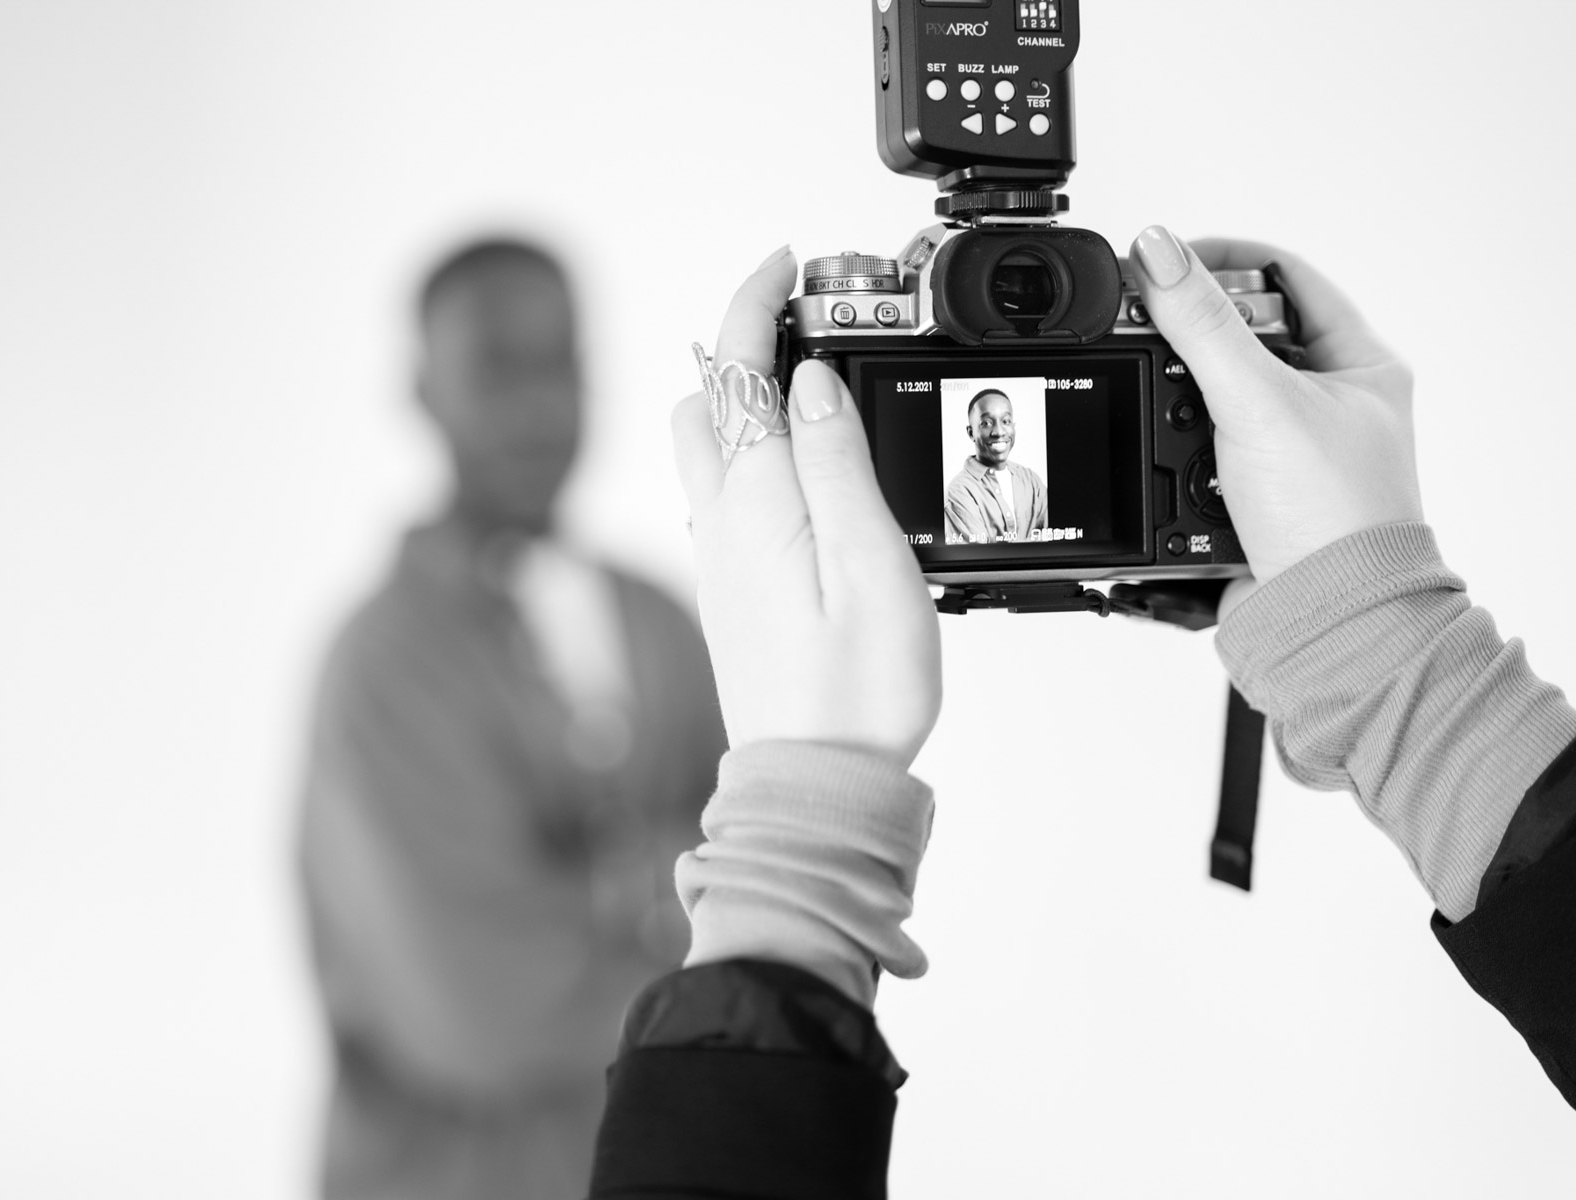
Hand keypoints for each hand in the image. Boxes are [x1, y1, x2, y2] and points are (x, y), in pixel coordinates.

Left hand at [672, 248, 941, 767]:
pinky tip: (798, 468)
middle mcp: (721, 521)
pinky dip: (747, 449)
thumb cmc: (854, 691)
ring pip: (704, 445)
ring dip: (739, 396)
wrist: (815, 781)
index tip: (786, 261)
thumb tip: (808, 381)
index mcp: (757, 502)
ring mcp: (718, 556)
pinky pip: (720, 490)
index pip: (738, 369)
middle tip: (806, 318)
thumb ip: (837, 463)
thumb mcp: (871, 564)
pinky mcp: (729, 588)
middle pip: (703, 398)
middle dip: (744, 342)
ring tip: (806, 385)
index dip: (757, 301)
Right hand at [1128, 227, 1423, 614]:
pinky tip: (1172, 455)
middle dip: (1193, 331)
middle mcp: (1333, 402)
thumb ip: (1200, 325)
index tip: (1164, 264)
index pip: (1285, 276)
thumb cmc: (1333, 520)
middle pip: (1245, 331)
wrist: (1323, 621)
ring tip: (1167, 404)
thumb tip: (1157, 252)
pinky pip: (1206, 447)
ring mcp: (1296, 450)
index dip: (1220, 260)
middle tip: (1149, 330)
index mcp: (1361, 363)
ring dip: (1184, 393)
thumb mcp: (1258, 402)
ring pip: (1221, 392)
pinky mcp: (1260, 492)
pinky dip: (1180, 446)